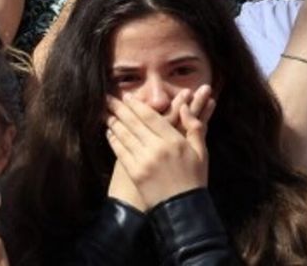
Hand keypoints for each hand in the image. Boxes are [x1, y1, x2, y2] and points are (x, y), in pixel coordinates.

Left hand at [104, 87, 212, 209]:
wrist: (184, 210)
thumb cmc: (194, 179)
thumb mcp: (202, 153)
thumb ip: (195, 128)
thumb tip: (186, 107)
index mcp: (174, 142)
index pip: (150, 116)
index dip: (136, 105)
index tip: (126, 96)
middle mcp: (157, 148)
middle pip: (133, 122)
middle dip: (118, 108)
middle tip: (107, 98)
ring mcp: (144, 161)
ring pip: (124, 134)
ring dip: (112, 121)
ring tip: (105, 112)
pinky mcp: (134, 172)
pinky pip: (119, 150)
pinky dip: (113, 139)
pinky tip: (109, 132)